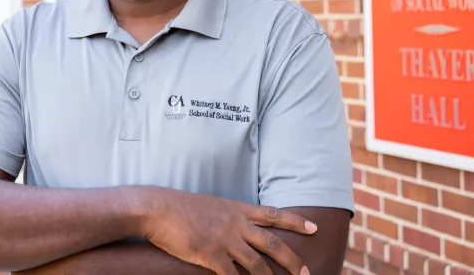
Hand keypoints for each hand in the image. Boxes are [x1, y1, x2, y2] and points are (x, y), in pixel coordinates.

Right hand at [138, 187, 315, 274]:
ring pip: (257, 263)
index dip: (295, 222)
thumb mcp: (211, 206)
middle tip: (306, 271)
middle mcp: (236, 224)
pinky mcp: (211, 254)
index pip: (273, 214)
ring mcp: (225, 239)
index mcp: (237, 209)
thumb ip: (228, 216)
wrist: (159, 209)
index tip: (314, 227)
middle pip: (273, 242)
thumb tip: (238, 227)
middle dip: (292, 259)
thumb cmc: (181, 207)